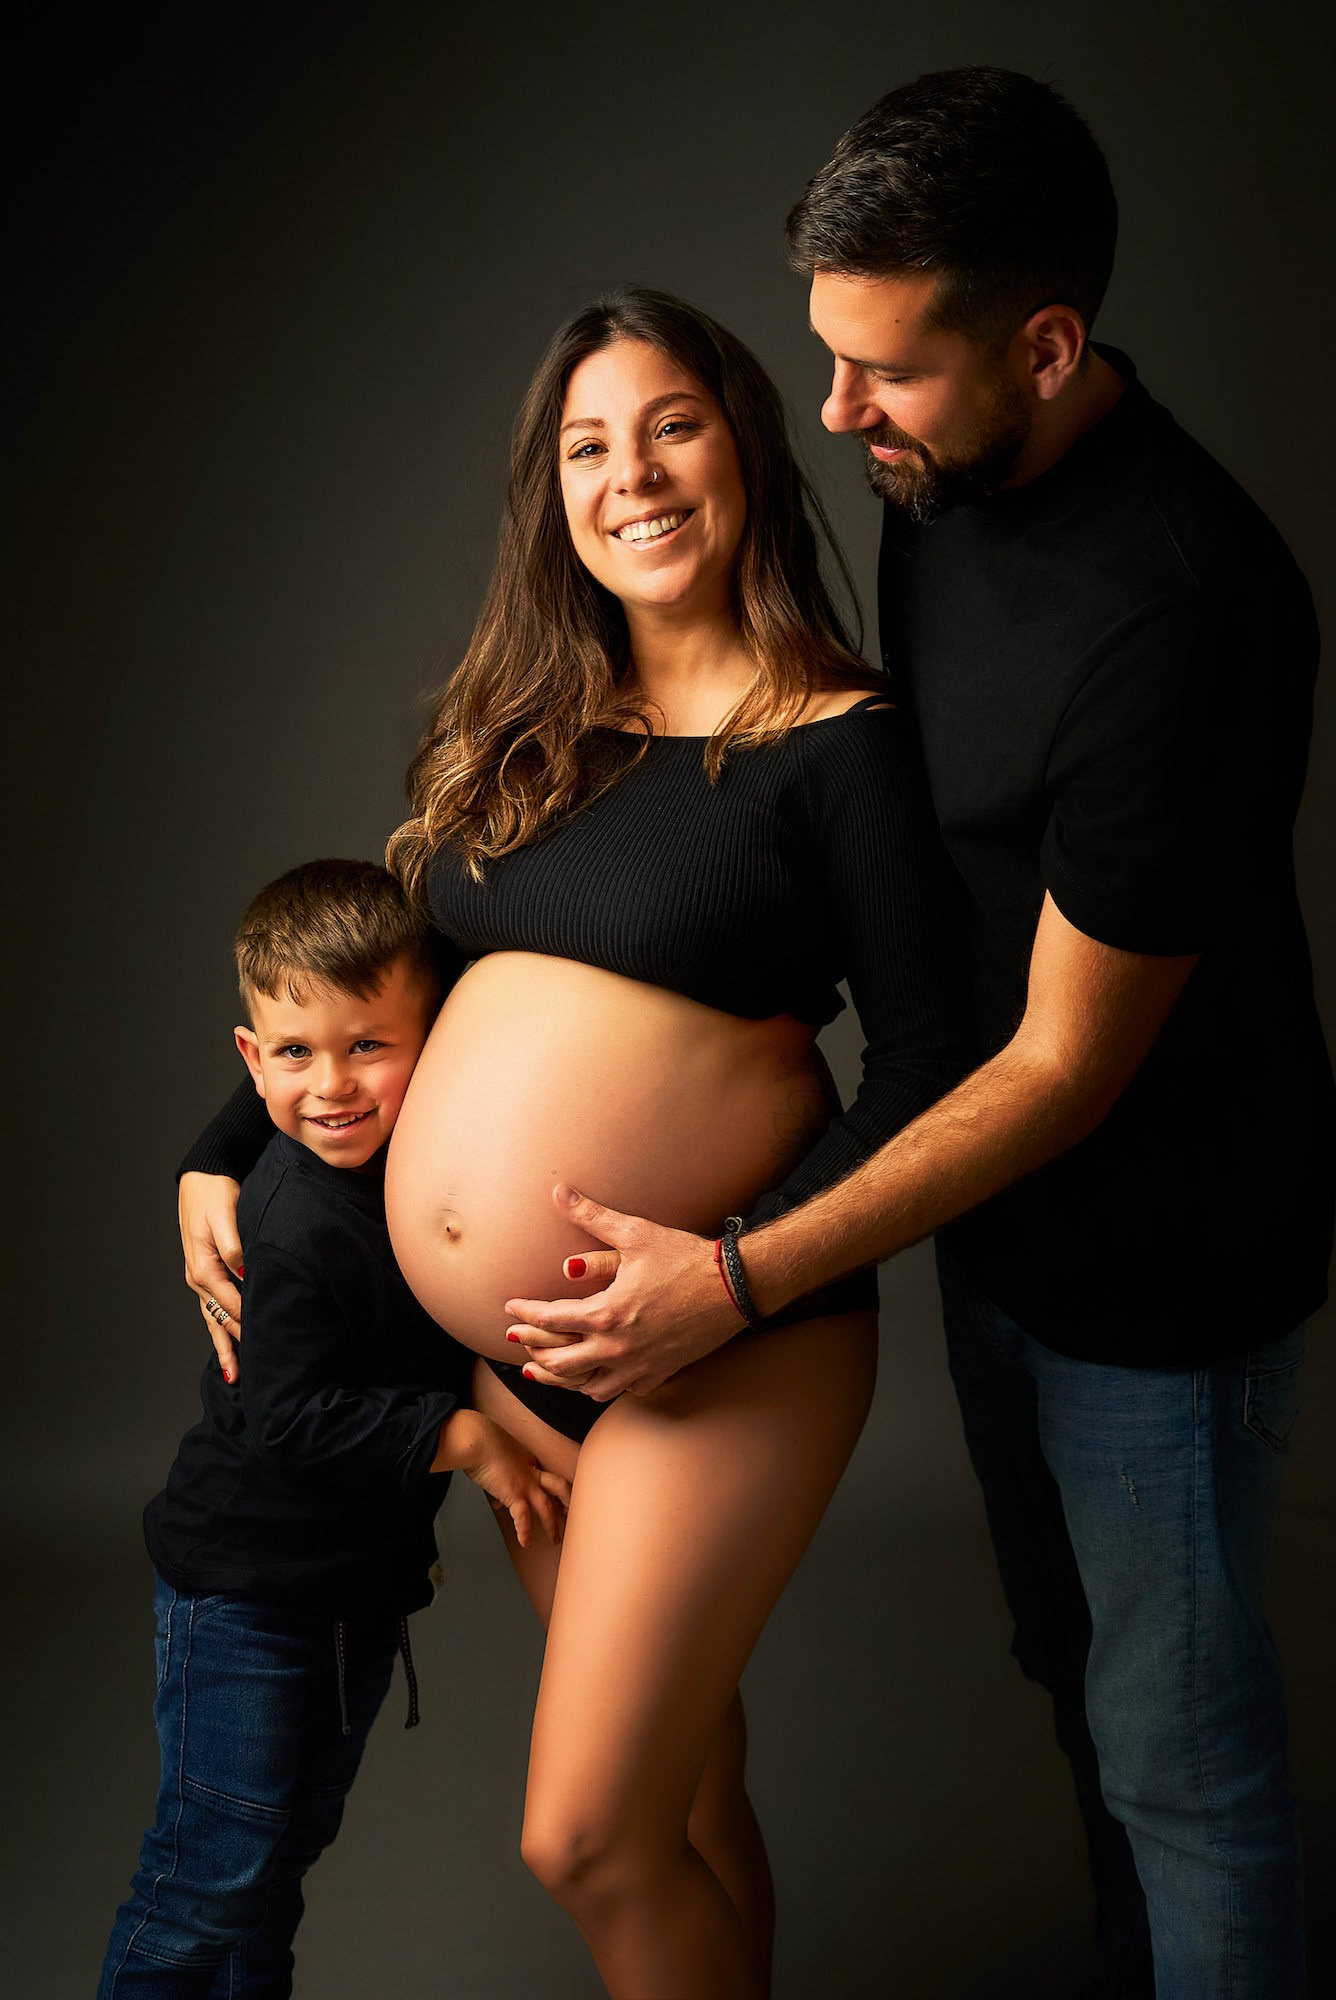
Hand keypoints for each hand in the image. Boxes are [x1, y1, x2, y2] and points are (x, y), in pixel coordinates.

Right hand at [178, 1171, 243, 1378]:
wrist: (203, 1174)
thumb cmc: (216, 1193)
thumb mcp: (225, 1215)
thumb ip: (234, 1245)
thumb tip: (245, 1270)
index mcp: (203, 1268)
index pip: (231, 1305)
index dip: (250, 1325)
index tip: (269, 1345)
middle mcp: (199, 1278)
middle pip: (220, 1320)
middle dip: (235, 1347)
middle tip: (254, 1378)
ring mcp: (201, 1277)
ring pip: (214, 1319)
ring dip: (225, 1346)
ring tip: (234, 1376)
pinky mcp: (208, 1271)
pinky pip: (214, 1307)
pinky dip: (221, 1329)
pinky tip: (229, 1344)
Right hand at [439, 1410, 571, 1548]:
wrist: (476, 1439)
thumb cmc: (481, 1441)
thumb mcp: (495, 1458)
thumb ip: (499, 1481)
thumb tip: (498, 1503)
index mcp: (528, 1460)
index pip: (543, 1477)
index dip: (547, 1490)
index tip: (552, 1501)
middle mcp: (531, 1471)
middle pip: (560, 1486)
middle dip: (569, 1501)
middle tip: (572, 1515)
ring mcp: (525, 1483)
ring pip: (548, 1507)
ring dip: (553, 1525)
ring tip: (555, 1539)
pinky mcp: (514, 1493)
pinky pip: (523, 1517)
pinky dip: (524, 1532)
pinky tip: (525, 1542)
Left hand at [505, 1185, 744, 1398]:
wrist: (734, 1287)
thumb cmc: (685, 1258)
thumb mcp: (636, 1233)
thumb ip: (592, 1216)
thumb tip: (558, 1193)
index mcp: (605, 1314)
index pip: (549, 1320)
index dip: (524, 1313)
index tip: (510, 1307)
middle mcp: (617, 1348)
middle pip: (559, 1362)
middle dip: (534, 1349)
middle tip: (517, 1340)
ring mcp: (638, 1366)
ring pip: (587, 1386)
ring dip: (562, 1378)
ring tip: (546, 1369)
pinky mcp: (659, 1374)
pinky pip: (621, 1391)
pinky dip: (602, 1385)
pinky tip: (597, 1378)